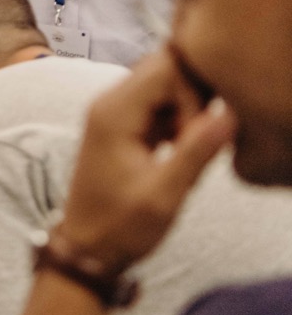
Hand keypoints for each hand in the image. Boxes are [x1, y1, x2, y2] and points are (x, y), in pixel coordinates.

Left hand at [56, 50, 235, 273]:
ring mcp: (113, 111)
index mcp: (113, 112)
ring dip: (186, 113)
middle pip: (166, 69)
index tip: (193, 135)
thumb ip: (196, 151)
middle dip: (192, 99)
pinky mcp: (121, 124)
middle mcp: (108, 102)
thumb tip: (229, 115)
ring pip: (165, 86)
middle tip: (190, 143)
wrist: (87, 248)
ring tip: (180, 152)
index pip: (166, 66)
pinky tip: (175, 152)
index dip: (193, 94)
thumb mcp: (164, 194)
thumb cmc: (119, 227)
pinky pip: (159, 104)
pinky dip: (176, 122)